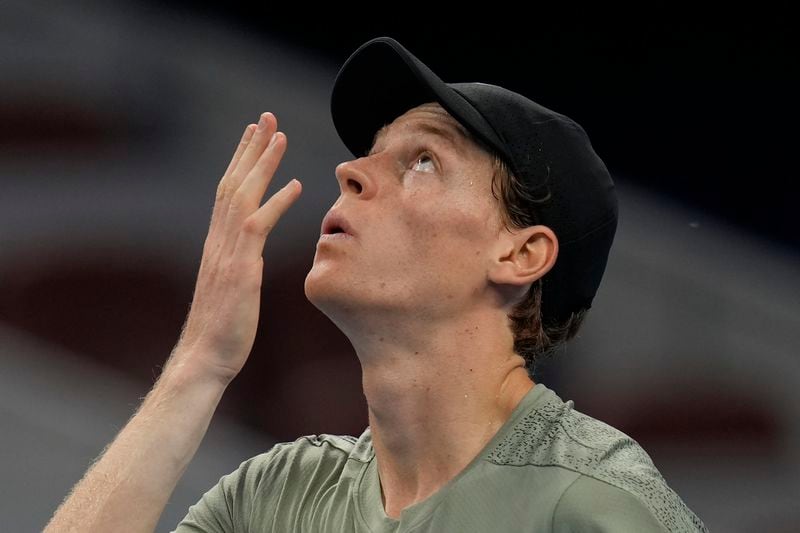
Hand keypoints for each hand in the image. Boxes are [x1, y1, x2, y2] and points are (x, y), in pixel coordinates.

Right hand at [170, 112, 301, 383]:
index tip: (252, 136)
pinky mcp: (240, 269)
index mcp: (218, 244)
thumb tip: (250, 261)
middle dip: (249, 149)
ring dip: (261, 163)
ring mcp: (227, 252)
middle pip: (232, 183)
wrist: (206, 356)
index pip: (228, 193)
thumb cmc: (222, 329)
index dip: (241, 162)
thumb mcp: (232, 291)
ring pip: (242, 195)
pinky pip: (258, 226)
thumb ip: (239, 268)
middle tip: (265, 118)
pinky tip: (296, 185)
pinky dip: (277, 202)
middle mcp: (219, 241)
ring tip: (278, 134)